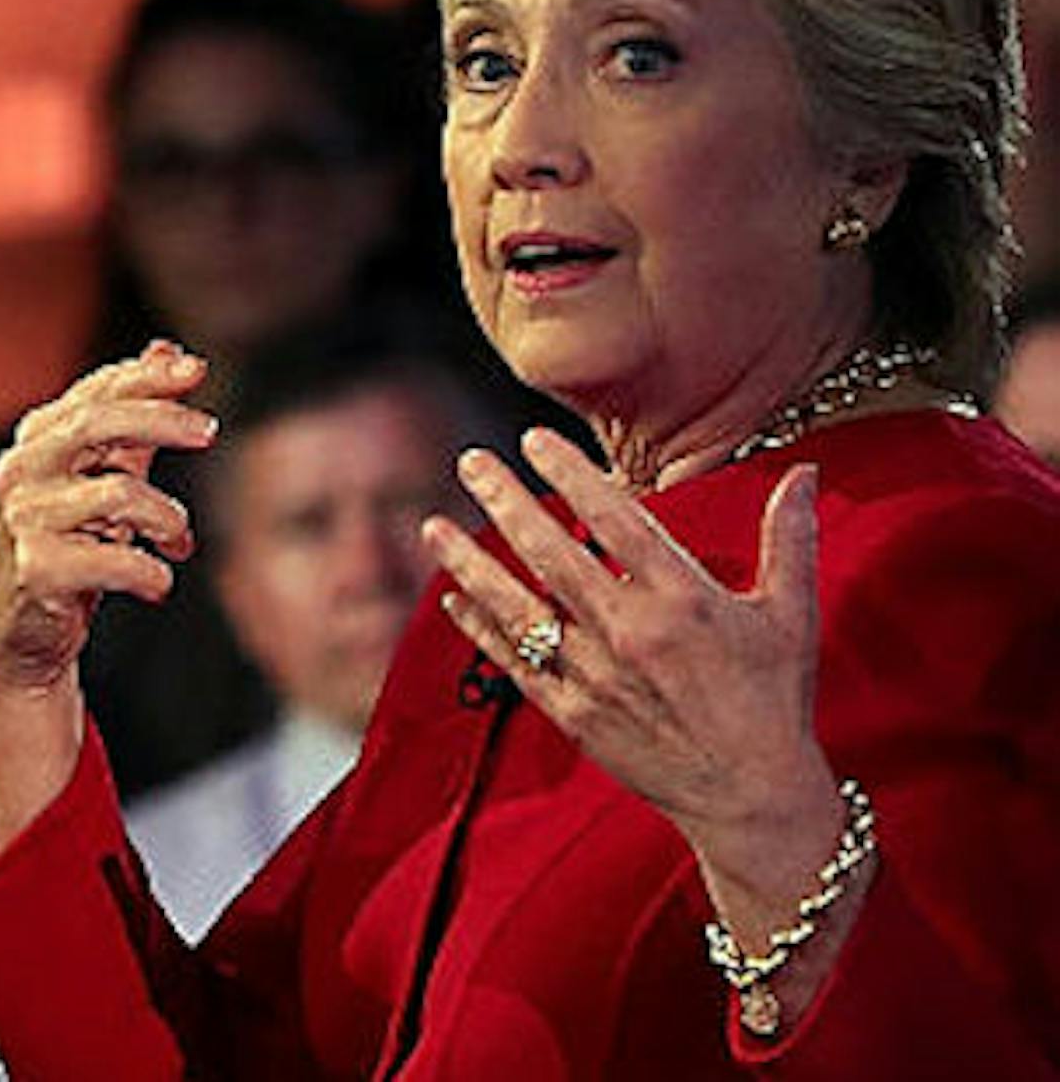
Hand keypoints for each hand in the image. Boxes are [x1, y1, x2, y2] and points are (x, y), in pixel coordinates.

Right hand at [0, 339, 216, 853]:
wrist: (20, 637)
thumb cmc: (67, 548)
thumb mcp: (98, 478)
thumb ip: (132, 421)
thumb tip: (167, 351)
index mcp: (36, 441)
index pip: (95, 393)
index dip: (146, 376)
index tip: (196, 370)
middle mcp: (22, 472)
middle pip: (99, 425)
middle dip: (162, 421)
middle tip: (210, 432)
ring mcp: (24, 520)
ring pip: (119, 495)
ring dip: (167, 519)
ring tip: (179, 543)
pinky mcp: (36, 570)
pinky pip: (116, 560)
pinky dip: (151, 571)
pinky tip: (158, 582)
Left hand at [422, 428, 860, 1004]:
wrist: (753, 799)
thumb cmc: (775, 700)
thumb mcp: (791, 615)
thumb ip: (789, 539)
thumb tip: (806, 471)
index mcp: (682, 601)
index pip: (615, 520)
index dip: (571, 474)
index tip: (533, 439)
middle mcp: (629, 633)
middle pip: (550, 554)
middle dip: (504, 502)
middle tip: (470, 461)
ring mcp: (594, 676)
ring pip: (517, 607)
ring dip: (469, 563)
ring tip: (432, 526)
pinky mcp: (573, 714)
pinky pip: (514, 664)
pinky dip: (481, 629)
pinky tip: (454, 598)